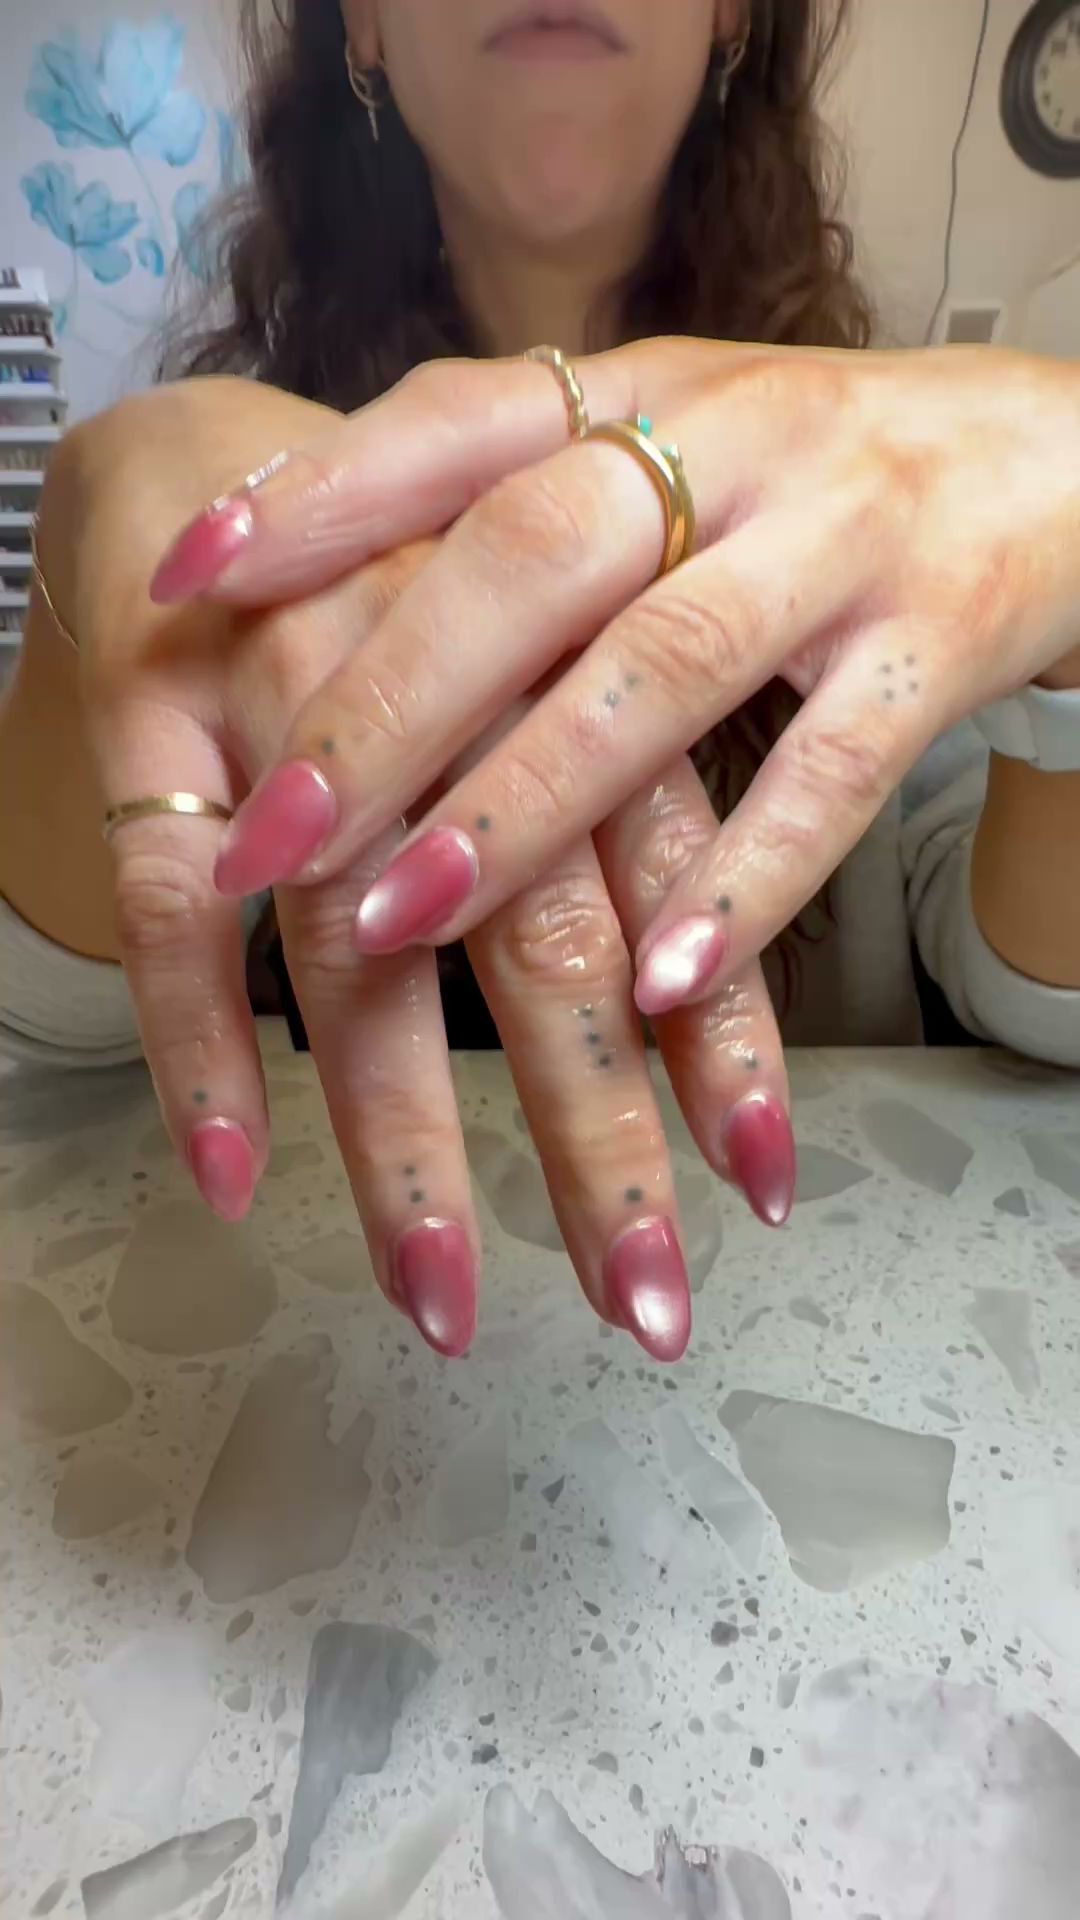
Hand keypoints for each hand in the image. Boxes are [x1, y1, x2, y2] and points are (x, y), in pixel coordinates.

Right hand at [41, 376, 794, 1361]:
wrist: (218, 452)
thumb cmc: (413, 594)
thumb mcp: (537, 674)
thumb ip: (613, 816)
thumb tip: (690, 1007)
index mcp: (569, 678)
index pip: (667, 890)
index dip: (721, 1047)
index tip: (765, 1194)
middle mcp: (455, 698)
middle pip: (536, 948)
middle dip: (595, 1142)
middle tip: (642, 1304)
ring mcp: (298, 710)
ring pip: (360, 956)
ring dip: (406, 1143)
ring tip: (444, 1304)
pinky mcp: (158, 725)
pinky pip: (171, 915)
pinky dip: (201, 1049)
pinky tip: (232, 1181)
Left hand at [157, 342, 1079, 1013]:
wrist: (1063, 449)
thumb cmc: (824, 478)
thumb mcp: (678, 447)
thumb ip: (533, 509)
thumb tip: (331, 602)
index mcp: (645, 392)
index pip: (457, 422)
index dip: (320, 497)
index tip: (188, 580)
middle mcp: (733, 444)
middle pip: (532, 558)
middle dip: (389, 701)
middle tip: (272, 835)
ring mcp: (842, 538)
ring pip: (663, 669)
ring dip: (524, 805)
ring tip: (404, 922)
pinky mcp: (937, 640)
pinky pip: (833, 772)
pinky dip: (743, 881)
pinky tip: (657, 984)